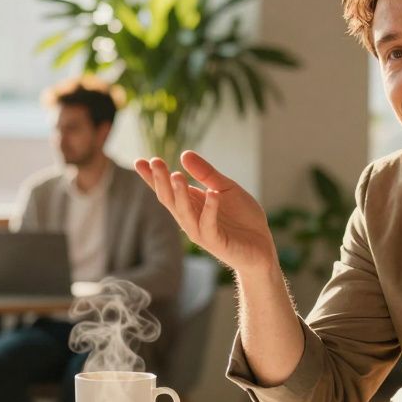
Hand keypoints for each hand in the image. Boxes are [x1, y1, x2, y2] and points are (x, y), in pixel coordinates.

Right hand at [134, 151, 278, 276]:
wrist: (262, 246)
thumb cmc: (242, 218)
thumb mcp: (225, 188)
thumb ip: (206, 174)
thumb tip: (184, 154)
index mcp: (190, 204)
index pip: (166, 189)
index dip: (153, 177)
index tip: (139, 161)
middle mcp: (190, 218)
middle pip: (170, 199)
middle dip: (161, 182)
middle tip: (155, 162)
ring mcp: (201, 231)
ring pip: (184, 213)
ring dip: (180, 195)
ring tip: (176, 175)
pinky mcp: (216, 242)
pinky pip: (209, 225)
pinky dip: (210, 209)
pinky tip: (212, 194)